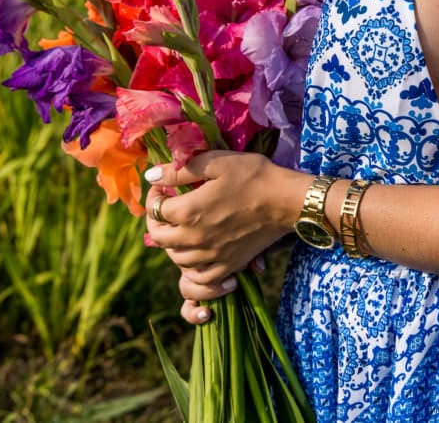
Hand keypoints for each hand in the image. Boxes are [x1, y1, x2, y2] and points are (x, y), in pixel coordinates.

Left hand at [144, 151, 306, 323]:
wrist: (288, 201)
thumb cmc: (254, 176)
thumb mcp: (216, 162)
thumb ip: (180, 171)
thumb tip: (151, 176)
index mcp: (188, 211)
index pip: (154, 209)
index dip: (154, 195)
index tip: (161, 186)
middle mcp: (195, 238)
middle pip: (159, 238)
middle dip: (156, 221)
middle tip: (166, 208)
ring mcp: (211, 255)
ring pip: (176, 259)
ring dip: (173, 243)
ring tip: (181, 228)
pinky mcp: (229, 265)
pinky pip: (200, 277)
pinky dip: (193, 269)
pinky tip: (198, 254)